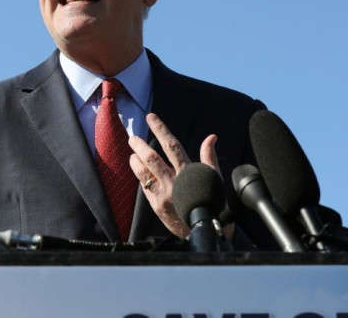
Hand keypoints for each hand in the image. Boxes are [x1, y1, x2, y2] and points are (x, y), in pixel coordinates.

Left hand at [128, 113, 219, 237]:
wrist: (206, 229)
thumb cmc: (212, 201)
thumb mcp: (214, 178)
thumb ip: (209, 157)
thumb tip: (211, 137)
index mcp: (190, 172)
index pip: (172, 145)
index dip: (161, 129)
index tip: (151, 117)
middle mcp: (175, 181)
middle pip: (152, 157)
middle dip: (140, 145)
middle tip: (133, 137)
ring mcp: (164, 194)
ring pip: (144, 171)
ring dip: (136, 158)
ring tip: (133, 151)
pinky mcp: (157, 205)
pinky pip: (144, 185)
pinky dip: (139, 173)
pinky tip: (136, 167)